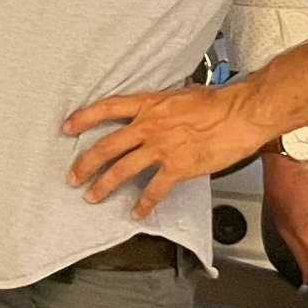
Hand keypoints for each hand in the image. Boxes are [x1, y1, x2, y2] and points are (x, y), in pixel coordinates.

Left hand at [63, 82, 274, 217]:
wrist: (240, 114)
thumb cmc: (216, 102)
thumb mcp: (179, 95)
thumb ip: (161, 104)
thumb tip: (155, 108)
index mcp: (148, 104)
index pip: (106, 108)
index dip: (83, 117)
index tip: (66, 126)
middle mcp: (148, 125)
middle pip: (107, 145)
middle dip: (86, 163)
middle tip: (72, 175)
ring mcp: (161, 147)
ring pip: (123, 169)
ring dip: (104, 185)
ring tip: (92, 196)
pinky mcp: (178, 167)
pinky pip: (154, 189)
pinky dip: (144, 203)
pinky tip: (137, 212)